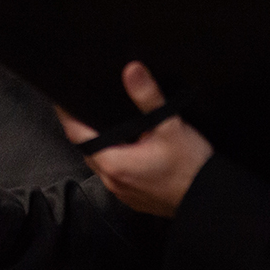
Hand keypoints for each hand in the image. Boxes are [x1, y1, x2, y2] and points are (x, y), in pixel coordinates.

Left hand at [57, 62, 213, 217]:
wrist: (207, 199)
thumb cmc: (189, 165)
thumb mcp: (169, 124)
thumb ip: (147, 96)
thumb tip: (131, 70)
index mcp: (114, 162)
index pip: (78, 135)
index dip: (68, 115)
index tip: (62, 99)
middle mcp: (112, 180)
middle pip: (87, 149)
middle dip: (84, 128)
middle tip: (85, 104)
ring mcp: (121, 191)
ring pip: (101, 162)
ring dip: (101, 144)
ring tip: (106, 122)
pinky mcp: (132, 197)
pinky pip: (114, 174)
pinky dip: (115, 158)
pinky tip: (129, 147)